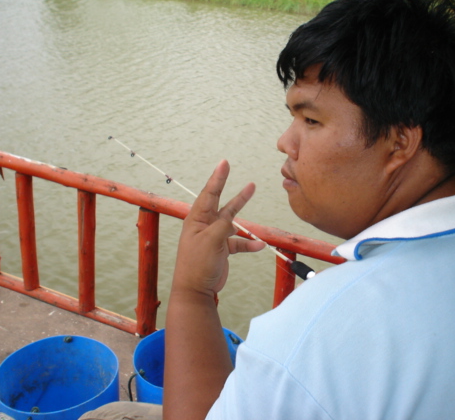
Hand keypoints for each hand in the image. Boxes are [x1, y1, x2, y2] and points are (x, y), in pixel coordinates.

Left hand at [172, 160, 265, 296]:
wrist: (196, 290)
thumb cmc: (197, 264)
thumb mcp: (210, 241)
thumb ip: (222, 226)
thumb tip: (230, 221)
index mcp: (197, 220)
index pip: (208, 194)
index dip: (217, 178)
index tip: (224, 163)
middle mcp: (205, 225)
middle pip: (218, 200)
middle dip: (224, 184)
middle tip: (227, 166)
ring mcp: (214, 236)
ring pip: (231, 218)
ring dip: (240, 206)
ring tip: (251, 189)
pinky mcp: (222, 249)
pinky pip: (238, 242)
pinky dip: (248, 243)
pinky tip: (259, 245)